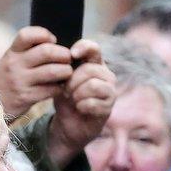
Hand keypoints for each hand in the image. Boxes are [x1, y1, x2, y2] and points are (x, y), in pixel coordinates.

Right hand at [0, 26, 73, 118]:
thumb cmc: (10, 78)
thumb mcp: (13, 60)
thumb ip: (30, 50)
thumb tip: (56, 43)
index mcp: (12, 52)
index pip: (27, 34)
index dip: (44, 34)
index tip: (53, 40)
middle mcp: (14, 64)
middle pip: (46, 52)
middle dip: (63, 54)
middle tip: (69, 58)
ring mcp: (19, 81)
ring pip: (52, 71)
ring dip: (66, 71)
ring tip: (67, 72)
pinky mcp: (26, 97)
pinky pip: (51, 89)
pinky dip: (60, 87)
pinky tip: (60, 87)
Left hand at [49, 39, 116, 166]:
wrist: (68, 123)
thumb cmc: (66, 97)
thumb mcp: (61, 80)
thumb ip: (64, 68)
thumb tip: (64, 58)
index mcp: (95, 64)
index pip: (94, 48)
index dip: (84, 47)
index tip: (72, 54)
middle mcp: (106, 75)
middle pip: (89, 70)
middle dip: (72, 81)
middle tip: (66, 91)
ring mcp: (110, 91)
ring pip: (92, 85)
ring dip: (77, 94)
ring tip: (73, 99)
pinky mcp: (108, 108)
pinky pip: (93, 103)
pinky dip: (81, 106)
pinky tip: (80, 108)